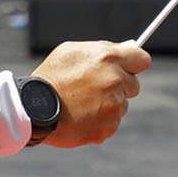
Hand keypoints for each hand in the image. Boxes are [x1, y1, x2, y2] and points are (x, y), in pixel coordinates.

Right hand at [30, 40, 149, 147]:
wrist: (35, 108)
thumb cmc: (52, 76)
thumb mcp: (71, 51)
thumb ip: (100, 50)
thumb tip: (122, 50)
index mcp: (108, 58)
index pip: (142, 58)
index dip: (135, 62)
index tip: (130, 67)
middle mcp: (116, 81)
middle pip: (134, 84)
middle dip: (120, 85)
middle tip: (96, 87)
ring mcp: (114, 106)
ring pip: (122, 105)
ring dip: (108, 104)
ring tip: (82, 102)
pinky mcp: (109, 126)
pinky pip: (112, 122)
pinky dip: (100, 120)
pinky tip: (81, 116)